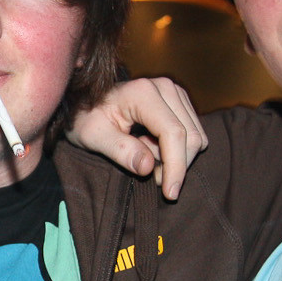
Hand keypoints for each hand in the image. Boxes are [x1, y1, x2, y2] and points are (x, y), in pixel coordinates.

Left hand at [68, 78, 207, 199]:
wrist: (86, 104)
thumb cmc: (85, 119)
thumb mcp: (92, 137)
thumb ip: (119, 151)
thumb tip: (148, 167)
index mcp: (143, 92)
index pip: (173, 133)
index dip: (175, 167)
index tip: (170, 193)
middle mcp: (165, 87)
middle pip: (190, 137)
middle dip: (175, 165)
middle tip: (147, 175)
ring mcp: (175, 92)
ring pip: (196, 137)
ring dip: (175, 158)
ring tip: (144, 156)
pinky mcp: (180, 101)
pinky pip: (193, 134)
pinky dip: (178, 150)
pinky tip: (152, 147)